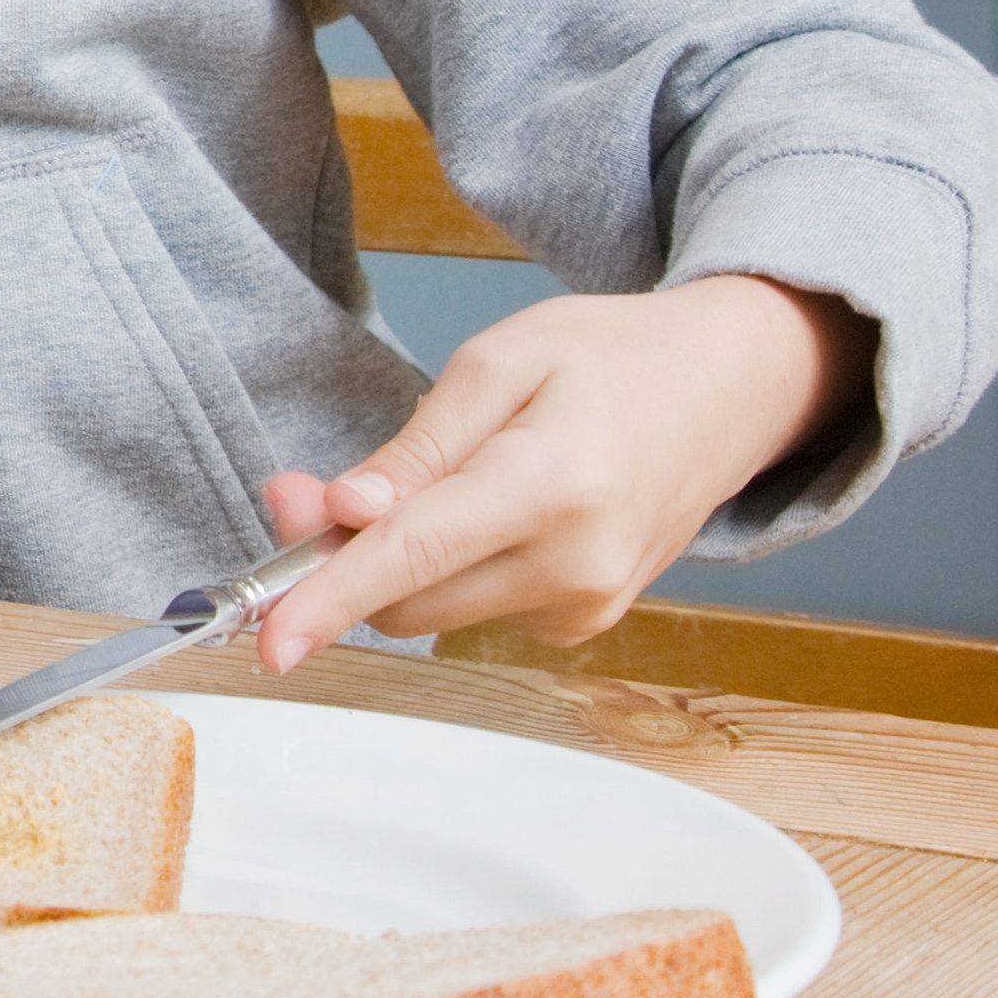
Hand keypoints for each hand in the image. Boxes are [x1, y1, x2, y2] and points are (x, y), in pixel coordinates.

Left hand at [250, 274, 868, 667]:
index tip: (268, 640)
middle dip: (340, 557)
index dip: (329, 599)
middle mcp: (575, 566)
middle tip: (309, 491)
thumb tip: (344, 512)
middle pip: (407, 597)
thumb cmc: (613, 357)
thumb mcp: (502, 360)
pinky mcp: (584, 621)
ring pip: (433, 609)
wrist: (729, 391)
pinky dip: (445, 571)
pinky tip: (475, 511)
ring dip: (392, 564)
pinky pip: (474, 608)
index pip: (414, 556)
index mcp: (552, 486)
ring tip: (418, 481)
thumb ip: (418, 446)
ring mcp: (587, 605)